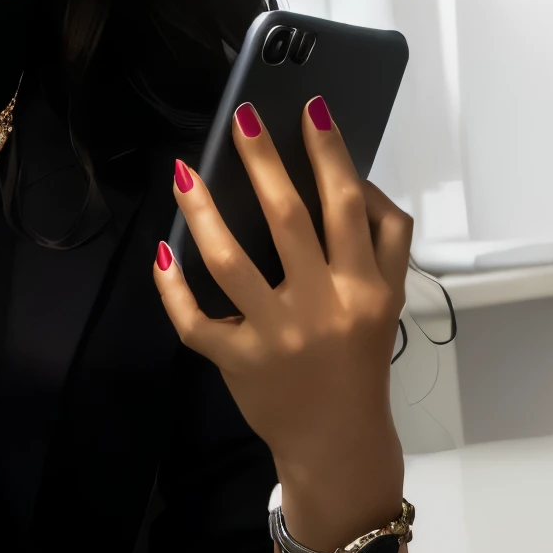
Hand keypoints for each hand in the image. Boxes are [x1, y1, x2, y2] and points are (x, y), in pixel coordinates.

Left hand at [152, 97, 412, 542]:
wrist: (340, 444)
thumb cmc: (359, 357)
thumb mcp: (389, 299)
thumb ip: (385, 239)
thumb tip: (351, 176)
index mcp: (364, 287)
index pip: (346, 206)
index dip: (329, 153)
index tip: (309, 108)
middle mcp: (321, 307)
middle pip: (288, 220)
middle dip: (263, 161)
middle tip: (241, 117)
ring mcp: (276, 336)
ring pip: (229, 262)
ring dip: (203, 211)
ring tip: (184, 171)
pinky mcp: (238, 361)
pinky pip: (195, 318)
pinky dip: (172, 285)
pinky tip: (163, 250)